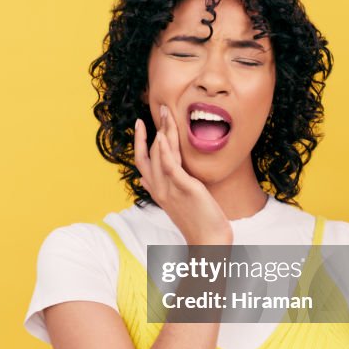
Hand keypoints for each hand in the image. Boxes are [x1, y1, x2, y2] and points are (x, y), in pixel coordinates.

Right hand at [134, 105, 232, 244]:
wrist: (208, 241)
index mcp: (156, 190)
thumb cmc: (196, 222)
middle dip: (153, 128)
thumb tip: (143, 180)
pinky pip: (171, 166)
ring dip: (162, 130)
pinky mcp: (184, 188)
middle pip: (149, 153)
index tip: (142, 124)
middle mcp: (159, 188)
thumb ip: (159, 189)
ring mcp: (170, 188)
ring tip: (165, 112)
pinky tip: (164, 136)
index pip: (142, 161)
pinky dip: (166, 150)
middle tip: (160, 108)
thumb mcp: (174, 203)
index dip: (140, 141)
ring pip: (160, 154)